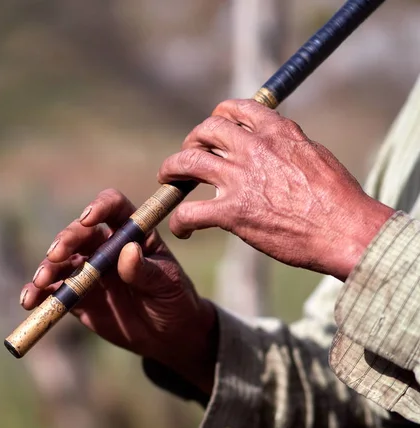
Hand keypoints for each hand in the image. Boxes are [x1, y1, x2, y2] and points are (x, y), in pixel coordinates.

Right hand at [21, 189, 216, 393]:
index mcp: (132, 233)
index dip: (100, 207)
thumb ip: (146, 270)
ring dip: (47, 268)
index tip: (88, 219)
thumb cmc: (174, 300)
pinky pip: (54, 291)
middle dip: (66, 240)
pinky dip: (39, 295)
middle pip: (80, 232)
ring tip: (41, 283)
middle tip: (56, 256)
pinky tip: (30, 301)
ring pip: (61, 261)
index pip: (114, 207)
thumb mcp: (167, 284)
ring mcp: (89, 270)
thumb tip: (128, 251)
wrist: (168, 336)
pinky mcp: (77, 296)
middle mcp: (106, 246)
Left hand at [158, 99, 394, 280]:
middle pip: (206, 131)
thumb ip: (286, 144)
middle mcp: (254, 149)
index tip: (212, 129)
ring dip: (171, 170)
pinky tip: (183, 229)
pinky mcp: (232, 213)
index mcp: (276, 131)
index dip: (217, 117)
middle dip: (191, 141)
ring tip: (167, 179)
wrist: (346, 231)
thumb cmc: (338, 199)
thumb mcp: (314, 154)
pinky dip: (180, 221)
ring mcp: (240, 179)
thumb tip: (272, 140)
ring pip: (187, 163)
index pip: (235, 109)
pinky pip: (190, 212)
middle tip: (188, 155)